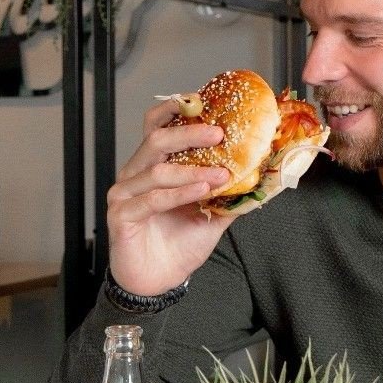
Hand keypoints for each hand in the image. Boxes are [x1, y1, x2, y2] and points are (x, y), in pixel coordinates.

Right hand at [107, 98, 234, 295]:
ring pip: (157, 170)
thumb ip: (229, 194)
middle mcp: (135, 175)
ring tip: (220, 175)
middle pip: (156, 140)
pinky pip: (151, 199)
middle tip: (218, 134)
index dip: (174, 110)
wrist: (157, 282)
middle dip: (188, 133)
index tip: (203, 101)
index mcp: (152, 167)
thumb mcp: (212, 215)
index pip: (157, 127)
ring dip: (192, 170)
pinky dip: (178, 194)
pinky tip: (201, 192)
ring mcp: (125, 194)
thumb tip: (261, 175)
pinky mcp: (121, 215)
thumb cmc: (178, 245)